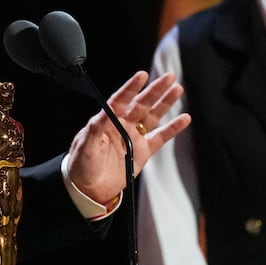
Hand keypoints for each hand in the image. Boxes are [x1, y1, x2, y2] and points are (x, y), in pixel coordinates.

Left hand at [66, 71, 189, 206]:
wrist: (89, 188)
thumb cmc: (81, 165)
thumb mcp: (84, 146)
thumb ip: (94, 129)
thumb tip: (102, 114)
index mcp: (107, 120)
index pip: (121, 99)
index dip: (131, 87)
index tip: (142, 75)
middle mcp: (122, 125)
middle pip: (141, 104)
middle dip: (155, 90)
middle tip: (169, 77)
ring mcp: (134, 137)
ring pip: (153, 116)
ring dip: (165, 103)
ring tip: (177, 89)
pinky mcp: (143, 152)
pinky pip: (160, 137)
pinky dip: (173, 128)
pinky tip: (184, 118)